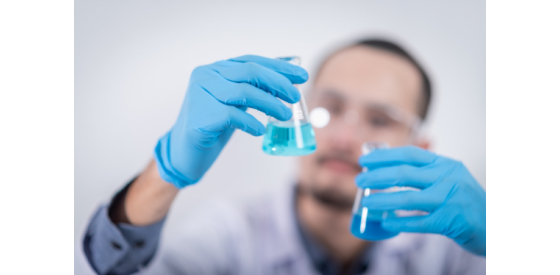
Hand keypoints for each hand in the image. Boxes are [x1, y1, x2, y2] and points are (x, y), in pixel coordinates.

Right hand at [154, 55, 307, 187]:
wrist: (184, 152)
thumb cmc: (213, 125)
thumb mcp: (234, 102)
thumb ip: (252, 88)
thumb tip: (286, 77)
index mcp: (214, 69)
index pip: (250, 61)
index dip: (278, 67)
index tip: (301, 75)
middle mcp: (205, 76)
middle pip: (249, 72)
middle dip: (278, 83)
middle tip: (295, 96)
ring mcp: (200, 95)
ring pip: (243, 92)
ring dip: (270, 103)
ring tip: (285, 115)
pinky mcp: (200, 116)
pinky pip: (232, 116)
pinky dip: (251, 123)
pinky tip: (259, 130)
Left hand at [355, 146, 485, 255]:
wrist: (496, 223)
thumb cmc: (466, 200)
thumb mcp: (451, 176)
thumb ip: (428, 171)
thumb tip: (391, 167)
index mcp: (445, 164)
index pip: (409, 154)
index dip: (384, 156)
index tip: (365, 161)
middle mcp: (447, 178)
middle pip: (404, 174)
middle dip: (377, 177)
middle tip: (359, 181)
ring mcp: (449, 200)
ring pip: (407, 198)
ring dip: (382, 201)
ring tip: (365, 204)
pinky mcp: (449, 221)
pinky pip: (418, 222)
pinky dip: (399, 221)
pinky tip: (385, 221)